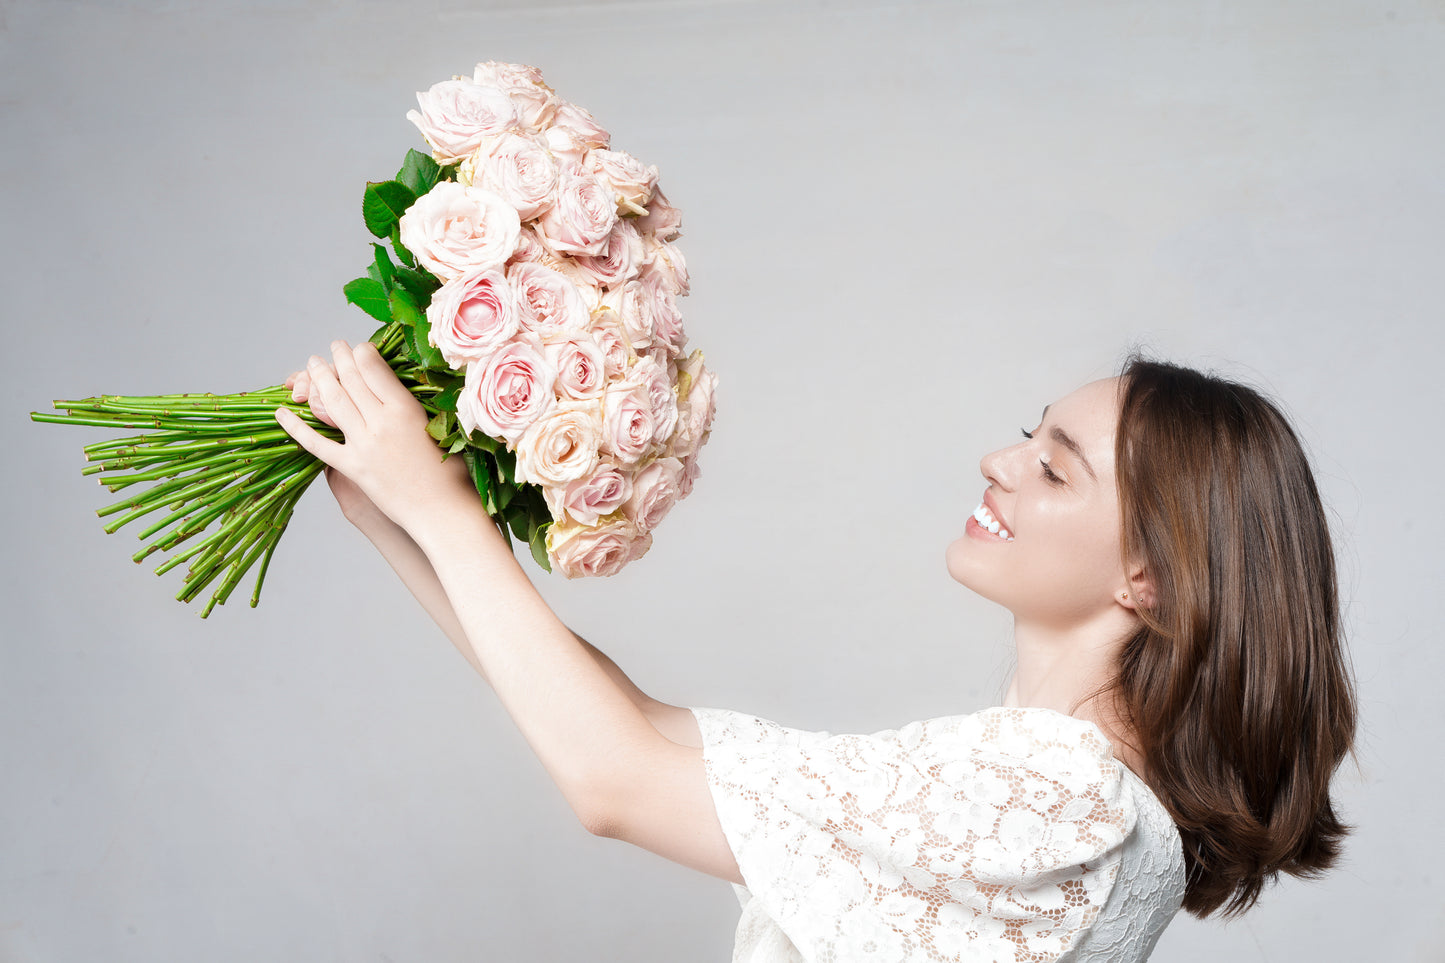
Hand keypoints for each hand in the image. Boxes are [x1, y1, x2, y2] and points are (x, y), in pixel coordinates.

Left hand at [274, 340, 478, 535]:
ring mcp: (363, 445)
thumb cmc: (451, 472)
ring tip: (313, 364)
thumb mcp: (440, 428)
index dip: (361, 352)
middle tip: (333, 347)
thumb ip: (415, 407)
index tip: (358, 348)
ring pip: (332, 402)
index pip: (373, 367)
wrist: (443, 512)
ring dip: (319, 379)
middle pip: (350, 379)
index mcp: (405, 408)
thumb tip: (395, 387)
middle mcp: (380, 422)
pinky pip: (317, 444)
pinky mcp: (352, 468)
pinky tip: (282, 413)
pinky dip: (296, 427)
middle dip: (338, 358)